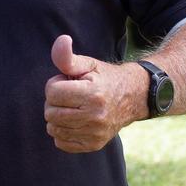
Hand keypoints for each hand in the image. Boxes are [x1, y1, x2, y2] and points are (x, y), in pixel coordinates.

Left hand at [44, 35, 142, 152]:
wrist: (134, 97)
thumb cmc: (105, 78)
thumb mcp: (88, 64)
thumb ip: (68, 56)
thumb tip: (61, 40)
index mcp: (93, 94)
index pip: (52, 93)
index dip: (55, 85)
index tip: (68, 82)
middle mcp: (96, 117)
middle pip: (50, 113)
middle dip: (55, 102)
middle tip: (70, 96)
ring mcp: (96, 133)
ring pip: (53, 129)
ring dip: (57, 117)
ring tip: (73, 107)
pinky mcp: (94, 145)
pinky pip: (61, 143)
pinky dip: (62, 132)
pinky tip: (74, 121)